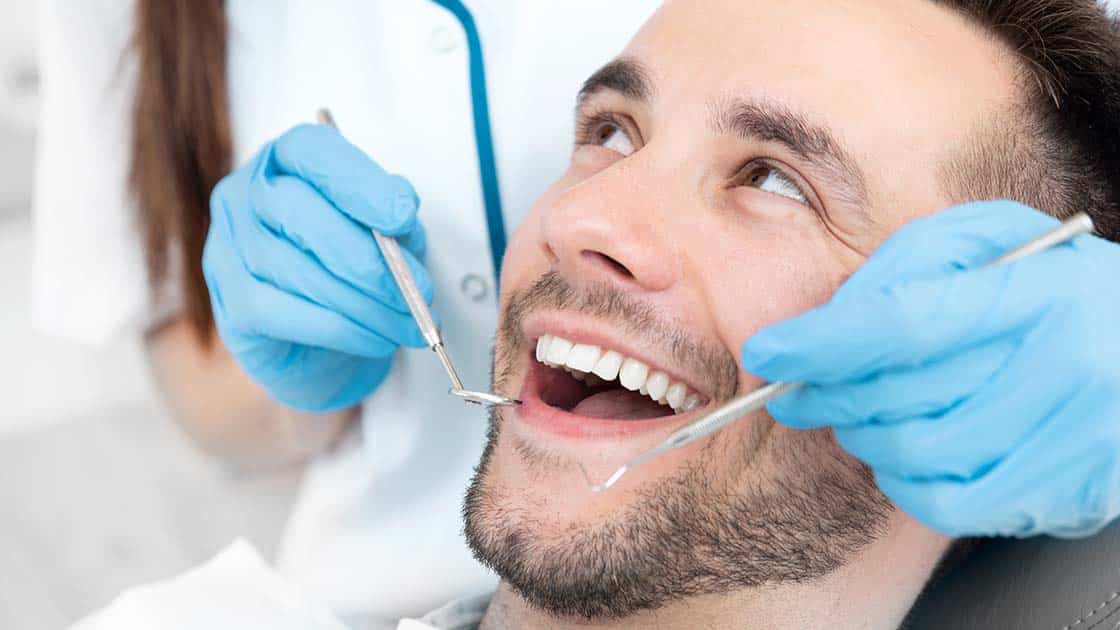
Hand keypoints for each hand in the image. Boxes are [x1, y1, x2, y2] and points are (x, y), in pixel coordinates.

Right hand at [203, 124, 430, 411]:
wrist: (327, 344)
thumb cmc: (355, 272)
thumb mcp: (387, 235)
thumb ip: (392, 220)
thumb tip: (400, 215)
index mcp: (285, 162)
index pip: (310, 151)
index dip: (359, 182)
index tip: (403, 216)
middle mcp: (245, 197)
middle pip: (297, 210)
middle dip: (366, 257)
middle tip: (416, 290)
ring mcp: (228, 249)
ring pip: (293, 268)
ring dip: (363, 302)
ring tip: (407, 321)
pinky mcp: (230, 304)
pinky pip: (280, 313)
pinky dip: (339, 328)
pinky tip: (374, 338)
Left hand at [741, 201, 1119, 536]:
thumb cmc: (1051, 282)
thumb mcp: (981, 241)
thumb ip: (904, 269)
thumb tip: (824, 326)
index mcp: (1040, 291)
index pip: (905, 323)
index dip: (820, 343)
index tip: (768, 351)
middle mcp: (1068, 368)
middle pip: (901, 396)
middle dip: (825, 393)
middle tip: (796, 387)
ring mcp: (1076, 440)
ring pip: (916, 454)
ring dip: (862, 434)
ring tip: (859, 409)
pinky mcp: (1072, 492)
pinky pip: (949, 505)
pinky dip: (902, 478)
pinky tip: (903, 448)